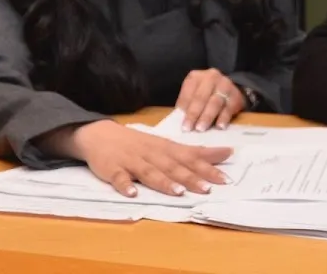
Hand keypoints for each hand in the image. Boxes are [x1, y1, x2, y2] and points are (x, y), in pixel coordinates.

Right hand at [65, 120, 232, 197]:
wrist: (100, 134)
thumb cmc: (138, 143)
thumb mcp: (165, 145)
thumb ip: (190, 153)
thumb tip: (219, 154)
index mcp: (165, 148)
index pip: (190, 156)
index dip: (208, 166)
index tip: (226, 177)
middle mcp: (152, 153)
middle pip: (174, 166)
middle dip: (191, 177)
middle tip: (208, 189)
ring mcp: (132, 161)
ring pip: (150, 172)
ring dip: (164, 182)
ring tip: (178, 192)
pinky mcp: (113, 168)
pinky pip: (119, 177)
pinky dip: (126, 185)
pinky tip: (132, 193)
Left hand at [176, 68, 246, 130]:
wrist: (227, 90)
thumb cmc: (204, 96)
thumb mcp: (191, 95)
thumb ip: (185, 106)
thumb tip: (178, 121)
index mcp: (196, 77)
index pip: (188, 93)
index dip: (183, 109)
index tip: (180, 123)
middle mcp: (211, 77)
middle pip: (201, 97)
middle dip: (194, 114)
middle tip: (189, 128)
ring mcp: (225, 85)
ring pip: (215, 102)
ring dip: (207, 117)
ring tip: (201, 129)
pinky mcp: (236, 95)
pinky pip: (229, 107)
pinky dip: (224, 118)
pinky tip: (219, 126)